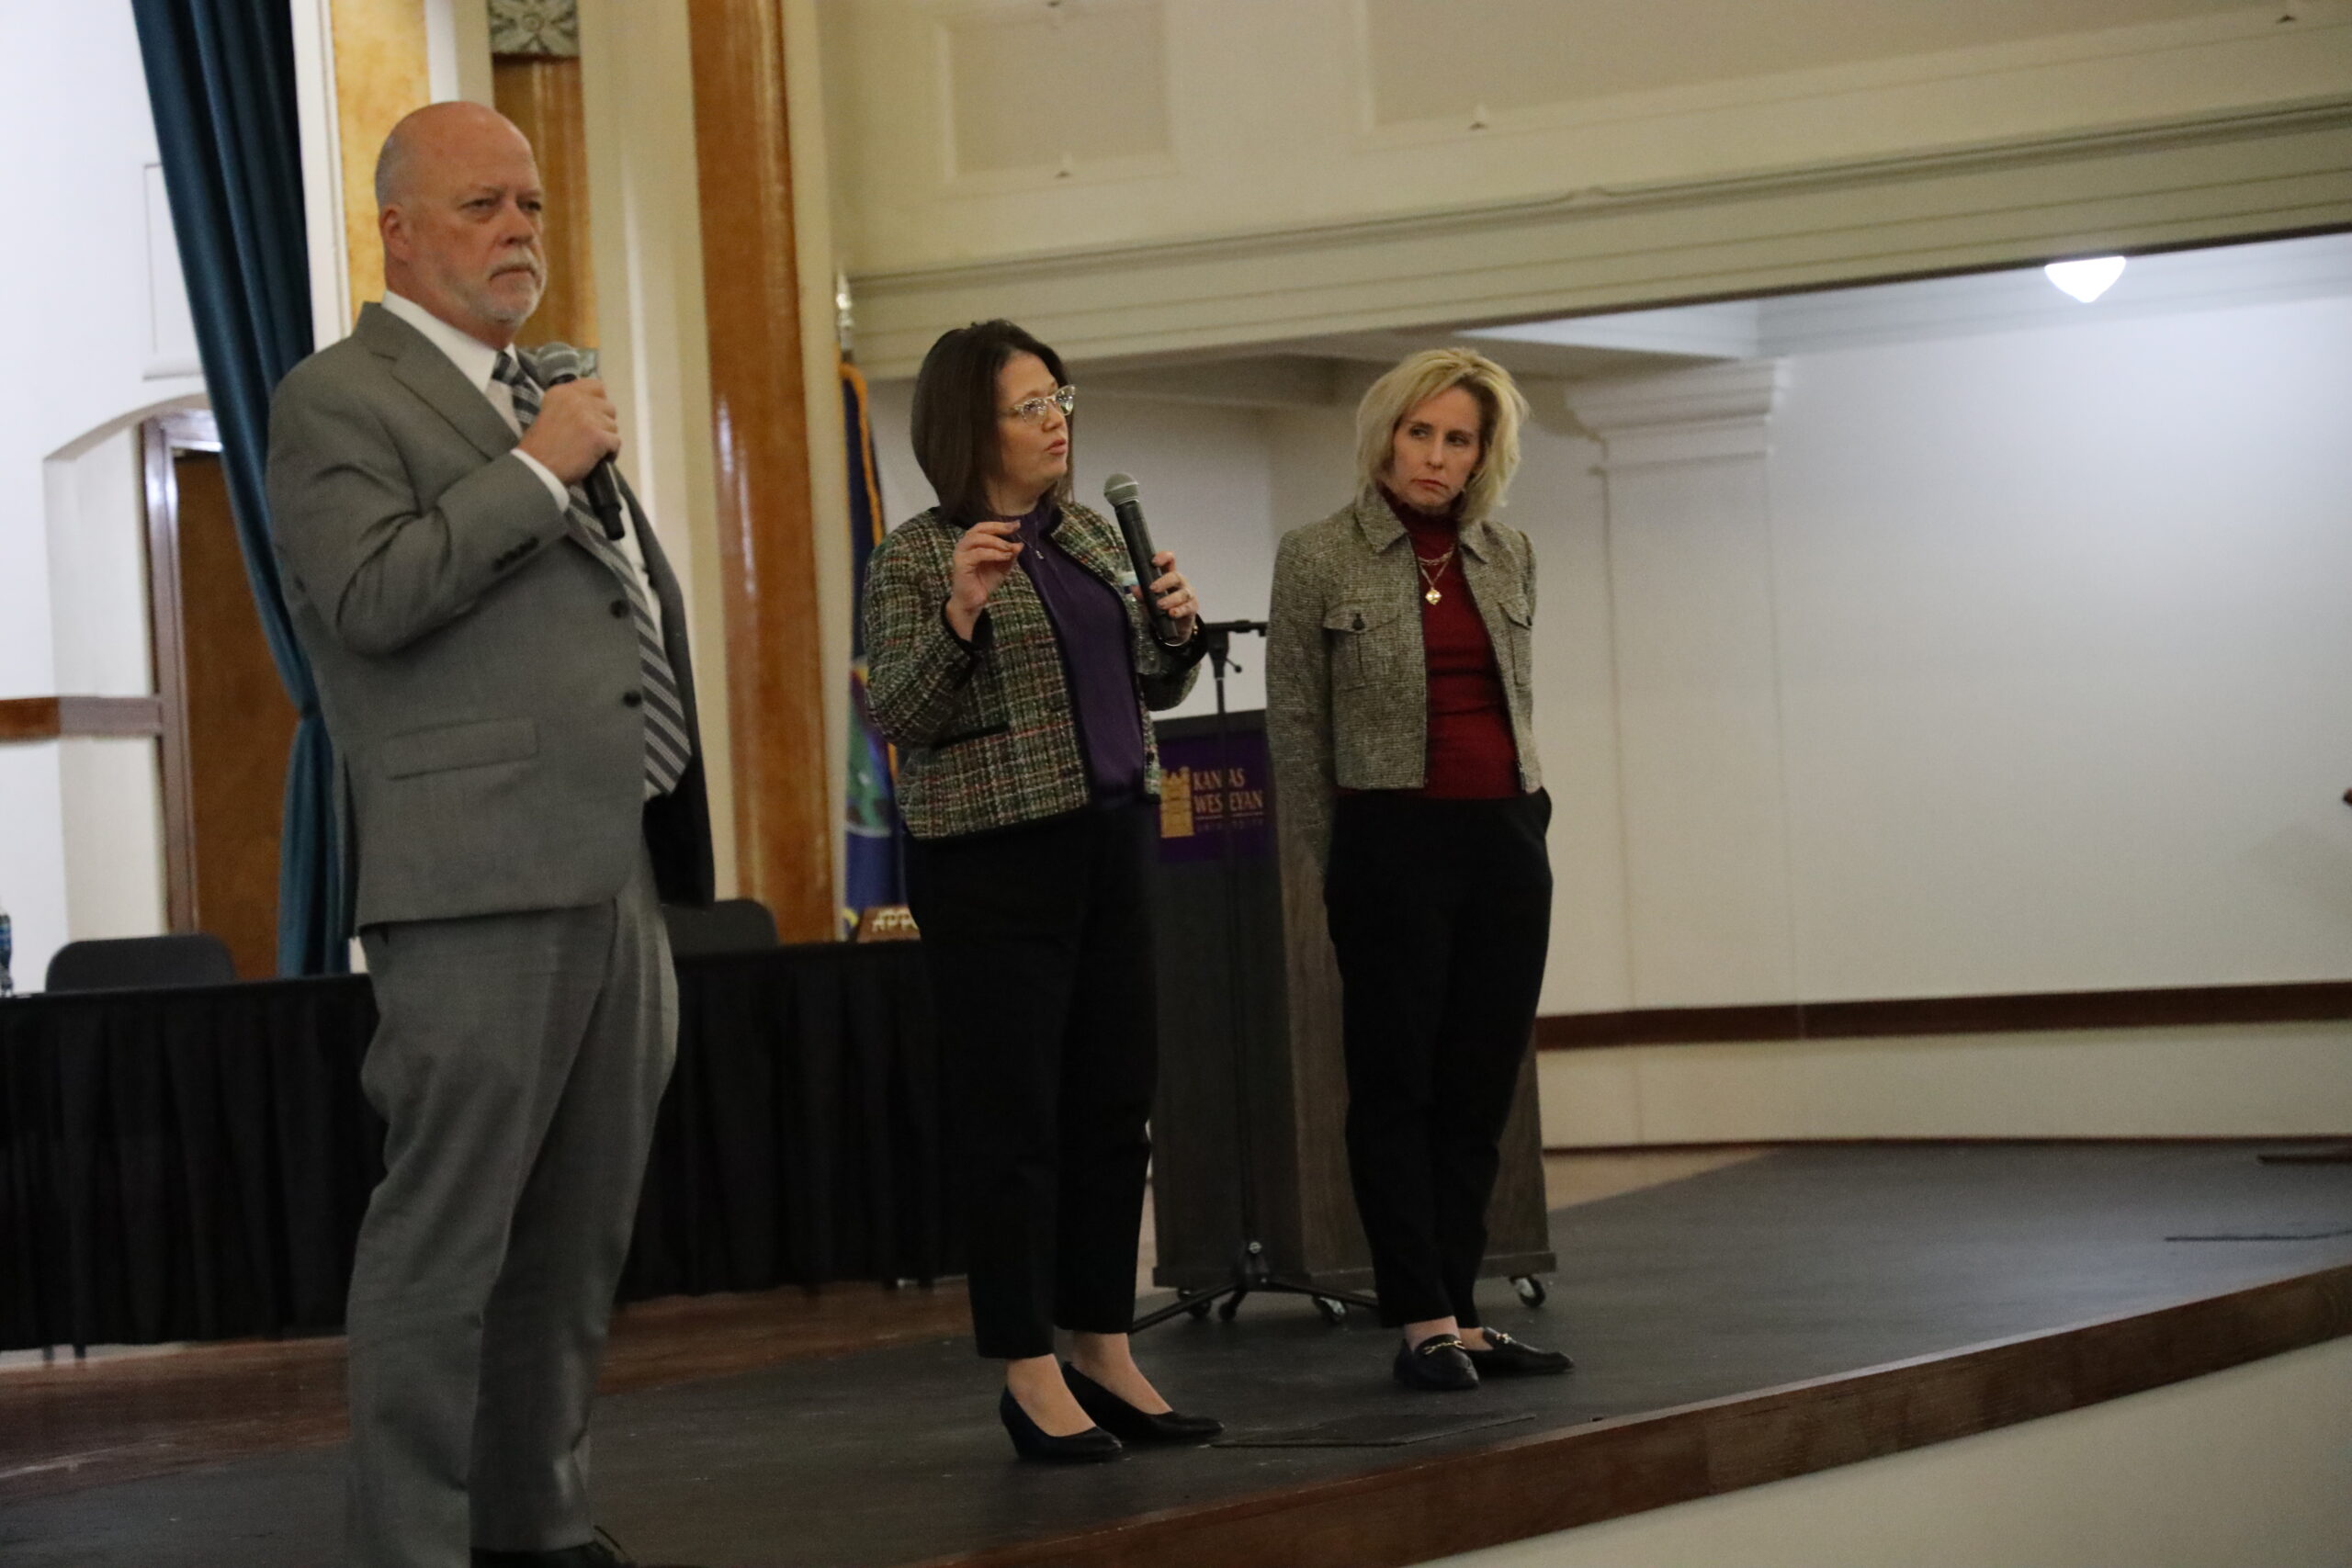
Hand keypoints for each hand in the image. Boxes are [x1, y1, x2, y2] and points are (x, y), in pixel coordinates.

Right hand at [516, 378, 620, 486]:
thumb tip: (593, 407)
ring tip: (589, 449)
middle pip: (609, 407)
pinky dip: (610, 453)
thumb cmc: (541, 445)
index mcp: (563, 392)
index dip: (598, 402)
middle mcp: (577, 400)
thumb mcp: (550, 412)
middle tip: (589, 436)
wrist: (537, 467)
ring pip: (613, 426)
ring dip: (606, 438)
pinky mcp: (598, 436)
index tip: (592, 415)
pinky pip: (616, 443)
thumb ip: (571, 405)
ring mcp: (589, 417)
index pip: (596, 386)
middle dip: (603, 422)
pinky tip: (597, 459)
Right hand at [946, 519, 1022, 640]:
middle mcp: (964, 544)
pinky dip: (993, 553)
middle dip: (998, 529)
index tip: (1016, 525)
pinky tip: (1004, 557)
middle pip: (980, 529)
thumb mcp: (1002, 566)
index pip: (985, 527)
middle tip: (1013, 531)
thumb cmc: (985, 582)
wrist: (974, 601)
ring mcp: (960, 553)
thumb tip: (1020, 545)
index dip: (1000, 525)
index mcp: (973, 542)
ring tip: (1009, 548)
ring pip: (977, 539)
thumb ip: (1010, 555)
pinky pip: (978, 554)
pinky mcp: (960, 563)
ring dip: (996, 542)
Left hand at [1145, 550, 1197, 639]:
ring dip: (1170, 599)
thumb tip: (1134, 588)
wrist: (1173, 628)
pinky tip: (1171, 613)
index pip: (1169, 561)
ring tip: (1160, 605)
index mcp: (1169, 576)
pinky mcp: (1192, 607)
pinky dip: (1179, 610)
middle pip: (1176, 576)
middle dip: (1164, 582)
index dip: (1163, 558)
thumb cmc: (1160, 610)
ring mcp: (1188, 594)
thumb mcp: (1148, 602)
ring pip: (1182, 593)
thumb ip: (1142, 595)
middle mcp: (1180, 583)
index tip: (1153, 561)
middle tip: (1153, 589)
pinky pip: (1188, 607)